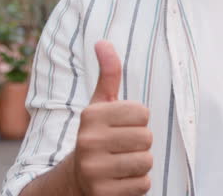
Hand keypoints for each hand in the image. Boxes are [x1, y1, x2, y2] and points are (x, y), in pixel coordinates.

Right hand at [72, 41, 152, 195]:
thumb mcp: (100, 105)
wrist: (75, 180)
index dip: (138, 120)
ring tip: (121, 163)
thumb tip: (103, 41)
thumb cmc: (98, 135)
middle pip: (146, 137)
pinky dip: (136, 184)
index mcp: (91, 115)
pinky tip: (120, 180)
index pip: (142, 112)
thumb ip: (107, 74)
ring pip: (146, 161)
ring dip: (140, 164)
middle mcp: (88, 141)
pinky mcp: (103, 193)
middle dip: (140, 144)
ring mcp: (94, 169)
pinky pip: (142, 185)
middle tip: (122, 147)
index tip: (121, 126)